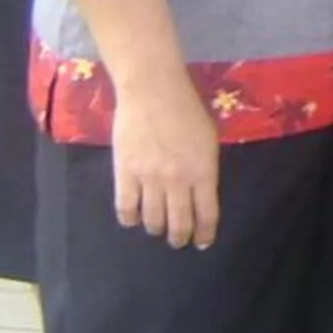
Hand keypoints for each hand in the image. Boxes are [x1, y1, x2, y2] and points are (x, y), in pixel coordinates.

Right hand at [110, 77, 219, 248]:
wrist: (152, 89)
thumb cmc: (186, 109)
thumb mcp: (208, 139)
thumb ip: (205, 168)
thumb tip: (200, 193)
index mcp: (203, 171)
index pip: (206, 215)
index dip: (204, 234)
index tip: (201, 242)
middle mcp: (178, 181)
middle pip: (179, 224)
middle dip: (180, 238)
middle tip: (178, 240)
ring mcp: (149, 178)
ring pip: (153, 220)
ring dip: (156, 229)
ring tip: (157, 228)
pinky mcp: (124, 173)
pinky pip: (126, 208)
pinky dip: (130, 218)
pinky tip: (133, 218)